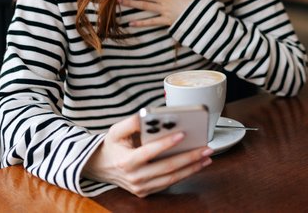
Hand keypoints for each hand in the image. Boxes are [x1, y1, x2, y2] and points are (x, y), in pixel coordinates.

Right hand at [82, 114, 213, 197]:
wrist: (100, 168)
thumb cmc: (111, 146)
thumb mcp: (115, 130)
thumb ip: (131, 122)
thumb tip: (147, 115)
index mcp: (126, 161)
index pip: (149, 152)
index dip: (166, 144)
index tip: (182, 134)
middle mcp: (134, 177)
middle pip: (166, 168)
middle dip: (189, 157)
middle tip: (206, 148)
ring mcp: (140, 187)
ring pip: (171, 178)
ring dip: (192, 168)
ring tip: (207, 157)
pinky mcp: (146, 192)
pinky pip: (168, 183)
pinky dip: (185, 174)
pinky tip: (197, 165)